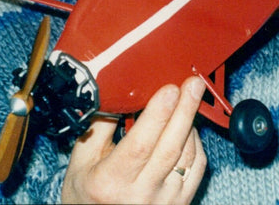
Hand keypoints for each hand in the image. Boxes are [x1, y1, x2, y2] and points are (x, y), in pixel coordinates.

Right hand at [61, 76, 206, 203]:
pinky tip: (188, 127)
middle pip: (170, 147)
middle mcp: (140, 195)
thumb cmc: (87, 195)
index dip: (158, 115)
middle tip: (193, 84)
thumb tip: (120, 95)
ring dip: (190, 123)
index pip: (140, 145)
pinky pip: (197, 168)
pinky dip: (196, 143)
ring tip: (188, 99)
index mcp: (110, 182)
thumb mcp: (81, 161)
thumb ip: (99, 127)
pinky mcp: (180, 203)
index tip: (169, 89)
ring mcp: (164, 201)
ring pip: (187, 156)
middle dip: (184, 110)